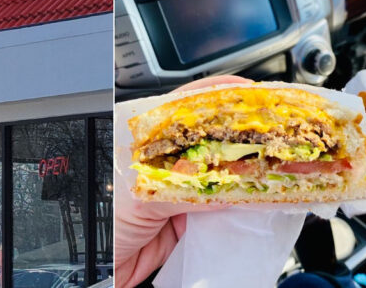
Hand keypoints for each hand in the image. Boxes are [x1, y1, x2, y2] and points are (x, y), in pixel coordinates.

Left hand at [114, 75, 251, 287]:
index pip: (183, 108)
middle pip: (207, 139)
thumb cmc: (100, 222)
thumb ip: (181, 187)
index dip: (217, 99)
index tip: (248, 97)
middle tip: (270, 134)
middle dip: (239, 136)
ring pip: (216, 172)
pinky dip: (236, 203)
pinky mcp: (183, 216)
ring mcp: (173, 187)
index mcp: (140, 140)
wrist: (96, 268)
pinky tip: (252, 197)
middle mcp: (160, 159)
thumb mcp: (138, 197)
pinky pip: (216, 205)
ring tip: (270, 162)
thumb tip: (224, 184)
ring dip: (242, 171)